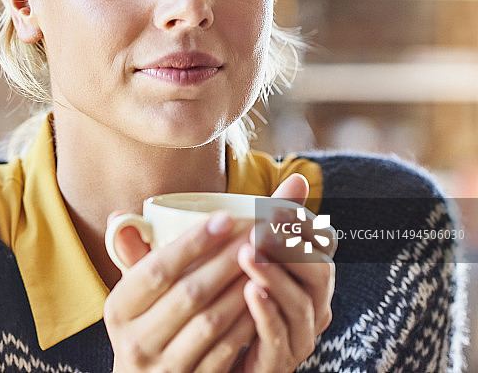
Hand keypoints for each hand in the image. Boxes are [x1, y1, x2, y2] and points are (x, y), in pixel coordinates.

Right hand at [105, 212, 255, 371]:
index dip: (192, 243)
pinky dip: (246, 322)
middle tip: (257, 234)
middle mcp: (136, 341)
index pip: (156, 269)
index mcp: (119, 310)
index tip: (225, 218)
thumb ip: (131, 257)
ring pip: (210, 322)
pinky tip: (262, 299)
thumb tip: (119, 215)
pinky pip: (226, 351)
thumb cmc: (143, 328)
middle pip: (188, 293)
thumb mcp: (131, 298)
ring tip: (264, 262)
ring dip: (241, 289)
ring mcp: (164, 368)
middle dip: (227, 260)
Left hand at [235, 174, 335, 371]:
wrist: (211, 355)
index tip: (280, 207)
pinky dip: (268, 314)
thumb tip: (300, 177)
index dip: (304, 227)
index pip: (320, 247)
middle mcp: (312, 307)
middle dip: (291, 249)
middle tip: (263, 229)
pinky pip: (279, 337)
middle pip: (318, 274)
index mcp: (308, 279)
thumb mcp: (244, 257)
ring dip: (275, 277)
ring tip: (249, 254)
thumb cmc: (231, 299)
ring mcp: (298, 337)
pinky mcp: (278, 361)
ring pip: (299, 305)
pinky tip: (252, 293)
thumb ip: (273, 221)